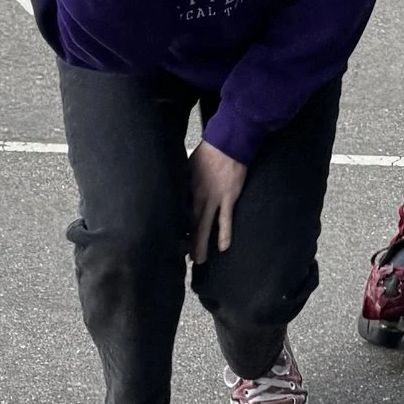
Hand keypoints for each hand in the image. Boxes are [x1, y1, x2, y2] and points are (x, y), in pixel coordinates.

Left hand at [189, 138, 246, 260]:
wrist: (228, 143)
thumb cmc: (208, 151)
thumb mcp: (188, 164)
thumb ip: (185, 178)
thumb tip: (179, 187)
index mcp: (188, 189)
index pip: (180, 213)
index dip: (177, 227)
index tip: (175, 239)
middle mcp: (198, 198)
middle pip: (190, 224)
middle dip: (187, 241)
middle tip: (185, 258)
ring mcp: (214, 199)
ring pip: (205, 226)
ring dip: (201, 244)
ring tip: (198, 260)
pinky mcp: (228, 198)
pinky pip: (225, 220)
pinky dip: (224, 234)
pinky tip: (223, 247)